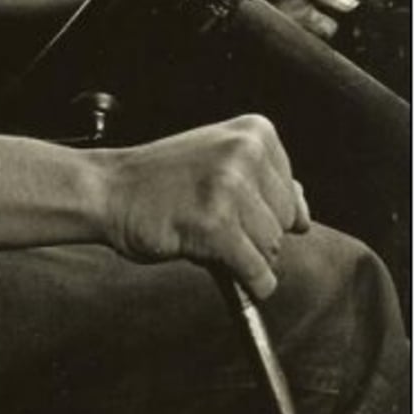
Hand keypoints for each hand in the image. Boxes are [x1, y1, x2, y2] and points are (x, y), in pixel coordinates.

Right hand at [98, 114, 309, 300]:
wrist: (109, 190)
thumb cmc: (161, 180)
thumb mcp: (219, 160)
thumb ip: (265, 181)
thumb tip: (304, 213)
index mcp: (255, 131)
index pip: (293, 197)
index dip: (258, 209)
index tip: (221, 198)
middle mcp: (246, 152)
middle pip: (286, 225)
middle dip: (252, 233)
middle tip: (207, 215)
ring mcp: (231, 187)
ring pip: (272, 251)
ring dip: (240, 254)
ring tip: (200, 228)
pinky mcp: (217, 225)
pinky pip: (258, 275)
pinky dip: (244, 282)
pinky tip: (210, 257)